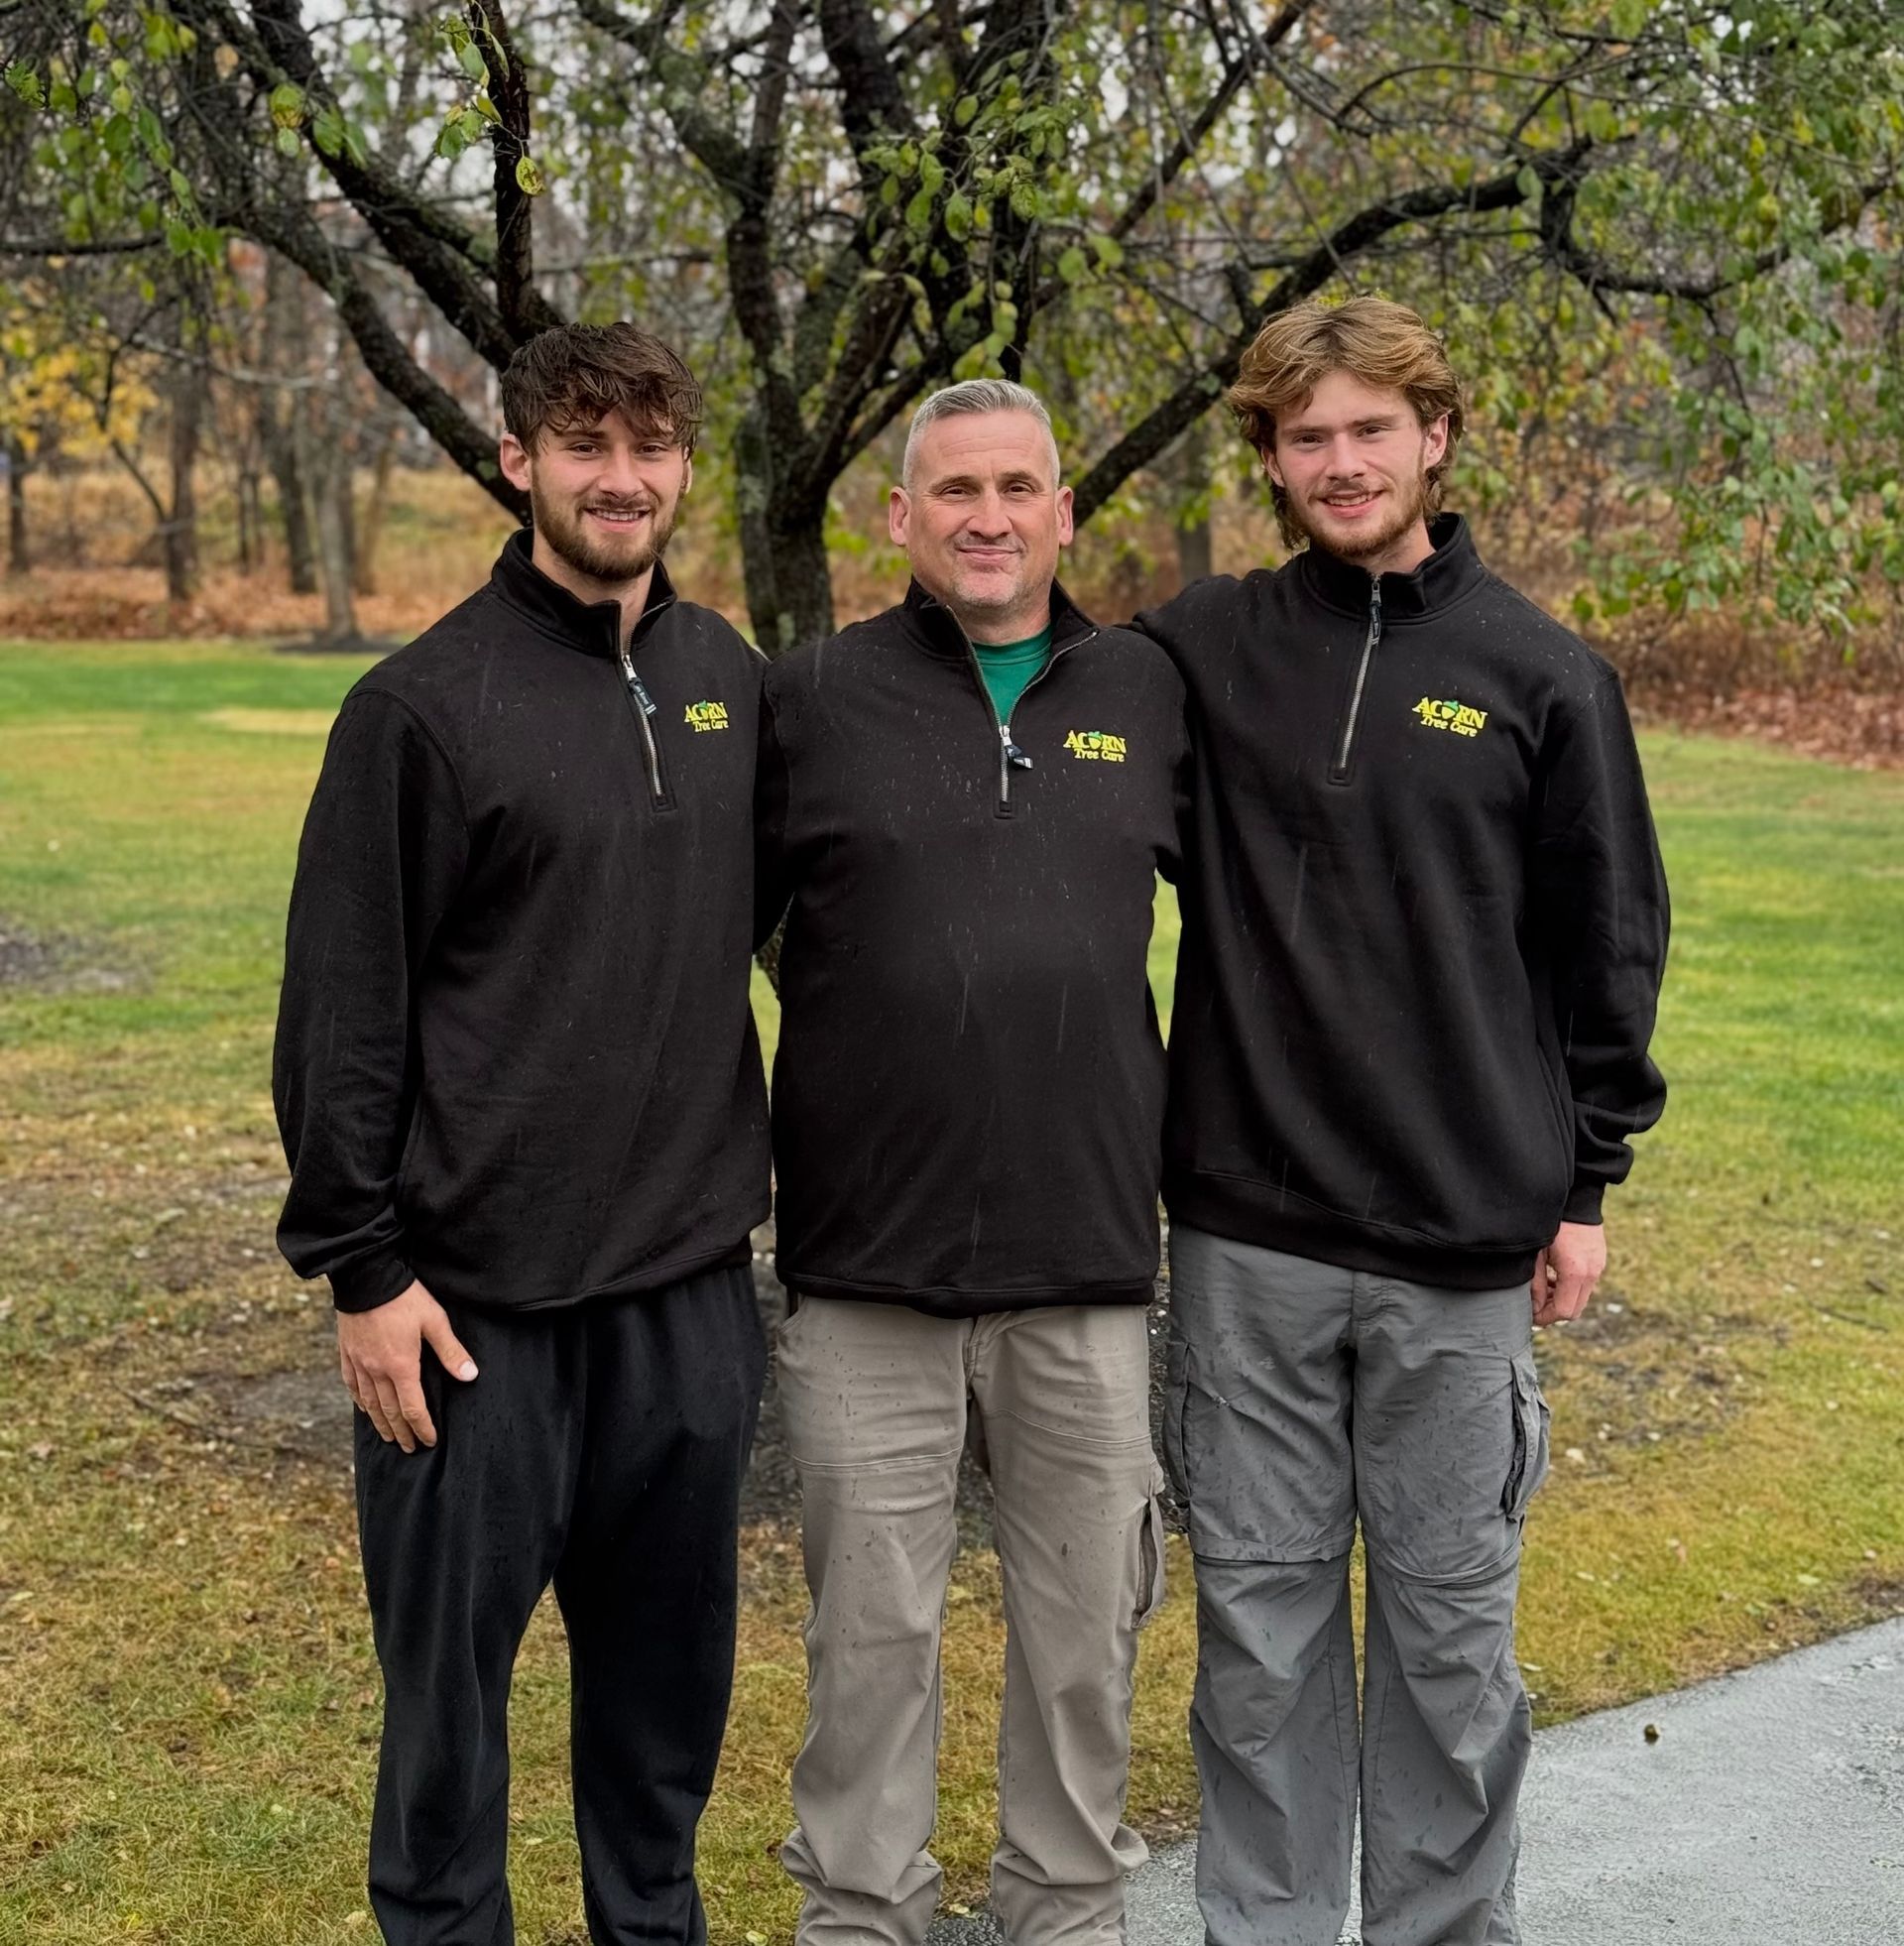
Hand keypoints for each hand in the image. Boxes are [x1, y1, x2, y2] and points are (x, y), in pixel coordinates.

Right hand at [337, 1280, 477, 1451]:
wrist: (366, 1276)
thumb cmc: (405, 1296)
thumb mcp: (434, 1320)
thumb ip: (451, 1351)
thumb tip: (470, 1376)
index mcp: (401, 1366)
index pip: (413, 1408)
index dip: (422, 1428)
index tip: (429, 1442)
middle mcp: (377, 1370)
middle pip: (390, 1412)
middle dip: (402, 1432)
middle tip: (409, 1448)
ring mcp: (359, 1363)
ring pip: (369, 1403)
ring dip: (380, 1423)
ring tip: (389, 1437)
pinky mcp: (347, 1353)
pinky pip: (352, 1385)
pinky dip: (360, 1402)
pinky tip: (365, 1408)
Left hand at [1531, 1220, 1606, 1325]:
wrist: (1575, 1198)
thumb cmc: (1549, 1223)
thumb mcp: (1535, 1254)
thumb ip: (1534, 1284)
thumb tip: (1535, 1309)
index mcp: (1575, 1273)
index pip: (1564, 1311)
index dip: (1546, 1318)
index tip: (1530, 1315)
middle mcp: (1592, 1273)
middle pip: (1575, 1309)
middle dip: (1554, 1311)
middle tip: (1535, 1304)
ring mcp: (1599, 1266)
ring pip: (1581, 1297)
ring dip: (1562, 1298)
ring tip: (1542, 1287)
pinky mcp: (1599, 1259)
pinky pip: (1586, 1283)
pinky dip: (1571, 1287)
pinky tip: (1554, 1276)